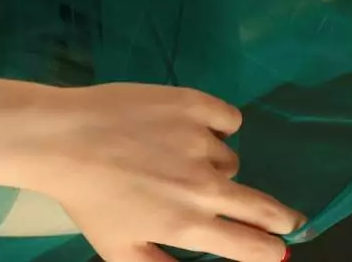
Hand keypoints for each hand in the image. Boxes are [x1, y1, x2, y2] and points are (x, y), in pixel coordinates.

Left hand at [33, 82, 305, 261]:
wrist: (63, 137)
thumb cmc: (89, 198)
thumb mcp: (121, 250)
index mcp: (186, 224)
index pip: (249, 246)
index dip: (271, 250)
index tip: (282, 250)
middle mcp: (200, 185)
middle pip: (261, 207)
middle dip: (280, 219)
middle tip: (289, 221)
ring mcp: (200, 141)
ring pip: (229, 159)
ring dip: (213, 164)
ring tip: (173, 159)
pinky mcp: (194, 104)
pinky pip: (228, 118)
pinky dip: (217, 124)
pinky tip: (191, 128)